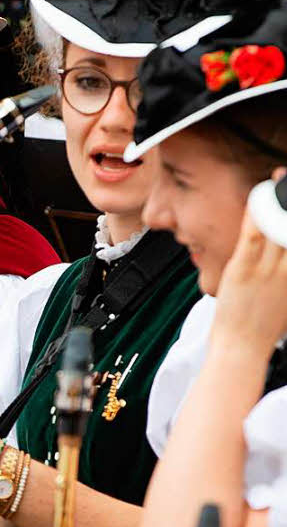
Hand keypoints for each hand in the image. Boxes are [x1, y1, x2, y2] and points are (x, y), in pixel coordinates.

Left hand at [212, 202, 286, 356]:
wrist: (242, 348)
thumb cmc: (263, 325)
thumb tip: (284, 246)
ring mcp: (267, 268)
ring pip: (279, 223)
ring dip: (280, 195)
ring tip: (279, 178)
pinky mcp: (244, 269)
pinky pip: (253, 234)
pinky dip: (256, 211)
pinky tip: (259, 194)